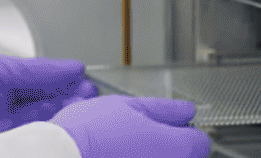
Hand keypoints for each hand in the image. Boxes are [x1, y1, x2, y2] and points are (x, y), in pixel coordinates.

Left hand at [0, 54, 99, 151]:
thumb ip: (33, 72)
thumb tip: (70, 67)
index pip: (39, 82)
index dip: (64, 82)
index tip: (87, 81)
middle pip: (43, 106)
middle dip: (69, 102)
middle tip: (92, 100)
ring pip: (38, 126)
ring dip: (61, 119)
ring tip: (82, 112)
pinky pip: (25, 143)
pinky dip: (44, 137)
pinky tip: (60, 132)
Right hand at [50, 95, 211, 157]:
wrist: (61, 157)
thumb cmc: (91, 133)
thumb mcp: (128, 107)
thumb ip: (164, 109)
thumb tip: (185, 110)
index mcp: (179, 149)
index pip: (199, 142)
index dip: (181, 131)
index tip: (164, 128)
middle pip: (183, 157)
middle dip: (166, 147)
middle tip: (137, 140)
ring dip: (147, 156)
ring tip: (121, 151)